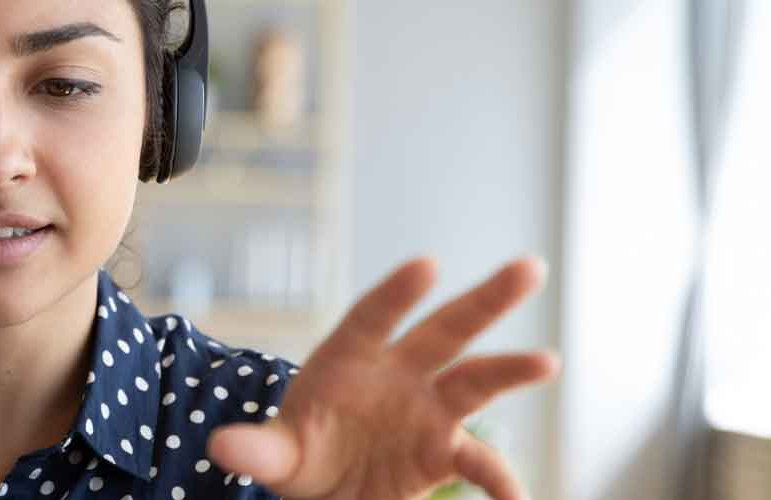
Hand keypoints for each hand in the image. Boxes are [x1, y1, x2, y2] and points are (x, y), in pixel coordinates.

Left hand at [206, 256, 557, 499]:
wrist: (326, 491)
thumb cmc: (300, 455)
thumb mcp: (274, 455)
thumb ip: (256, 449)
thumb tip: (222, 448)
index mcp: (349, 358)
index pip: (373, 317)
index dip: (397, 293)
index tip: (426, 266)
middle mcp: (398, 373)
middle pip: (445, 330)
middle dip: (485, 300)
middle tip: (529, 268)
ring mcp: (427, 409)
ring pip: (475, 381)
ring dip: (510, 370)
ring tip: (548, 360)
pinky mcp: (443, 451)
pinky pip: (476, 462)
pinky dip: (496, 478)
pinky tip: (514, 497)